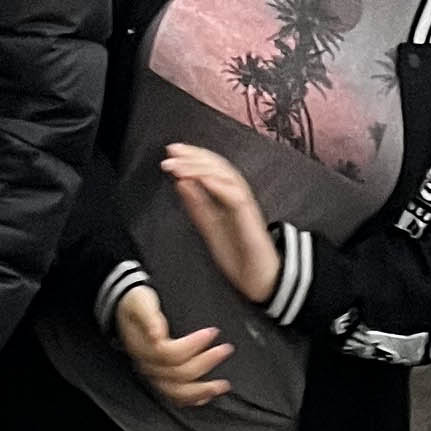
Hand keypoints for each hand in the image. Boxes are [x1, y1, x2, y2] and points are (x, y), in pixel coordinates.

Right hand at [112, 284, 234, 407]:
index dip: (193, 344)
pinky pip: (175, 397)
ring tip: (222, 385)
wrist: (126, 312)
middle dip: (206, 363)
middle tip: (226, 349)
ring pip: (177, 393)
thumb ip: (149, 317)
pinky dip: (192, 399)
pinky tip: (207, 396)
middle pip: (178, 373)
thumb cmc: (136, 305)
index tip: (212, 332)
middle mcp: (147, 366)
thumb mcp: (141, 302)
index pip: (170, 353)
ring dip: (202, 390)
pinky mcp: (160, 380)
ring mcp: (153, 376)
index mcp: (142, 347)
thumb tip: (156, 334)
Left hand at [161, 145, 279, 306]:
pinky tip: (202, 180)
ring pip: (227, 177)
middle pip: (219, 166)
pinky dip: (218, 186)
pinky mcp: (250, 220)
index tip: (172, 151)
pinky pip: (235, 198)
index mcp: (228, 197)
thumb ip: (197, 204)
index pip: (211, 168)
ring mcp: (245, 207)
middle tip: (172, 151)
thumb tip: (181, 182)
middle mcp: (238, 196)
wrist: (258, 279)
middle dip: (195, 156)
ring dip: (202, 168)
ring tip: (181, 165)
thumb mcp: (210, 225)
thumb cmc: (238, 254)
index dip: (192, 156)